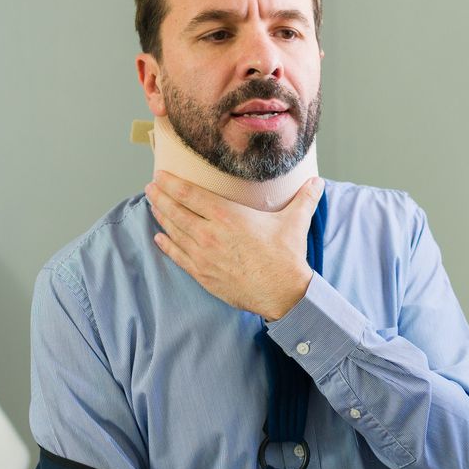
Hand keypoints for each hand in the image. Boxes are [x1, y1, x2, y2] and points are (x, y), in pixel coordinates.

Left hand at [144, 173, 320, 319]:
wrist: (283, 293)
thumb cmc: (286, 258)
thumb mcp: (295, 222)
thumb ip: (304, 198)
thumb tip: (317, 182)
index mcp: (227, 215)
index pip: (190, 194)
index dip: (171, 183)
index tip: (161, 175)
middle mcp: (210, 233)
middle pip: (175, 210)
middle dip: (160, 197)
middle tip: (150, 187)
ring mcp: (204, 255)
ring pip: (174, 232)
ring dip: (161, 217)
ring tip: (153, 206)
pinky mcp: (203, 274)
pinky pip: (178, 256)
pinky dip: (167, 245)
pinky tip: (159, 237)